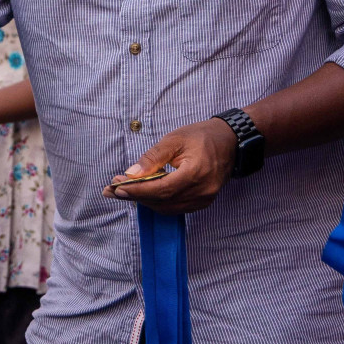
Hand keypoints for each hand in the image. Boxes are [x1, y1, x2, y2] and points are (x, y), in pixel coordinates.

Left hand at [104, 119, 236, 214]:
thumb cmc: (201, 136)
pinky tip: (144, 192)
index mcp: (196, 173)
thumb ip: (153, 158)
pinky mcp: (203, 202)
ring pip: (167, 207)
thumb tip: (132, 173)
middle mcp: (202, 191)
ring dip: (144, 200)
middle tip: (113, 189)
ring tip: (124, 190)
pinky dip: (158, 201)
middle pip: (162, 201)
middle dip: (135, 196)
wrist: (229, 141)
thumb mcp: (174, 139)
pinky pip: (175, 207)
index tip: (117, 187)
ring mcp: (204, 199)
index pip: (161, 189)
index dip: (137, 191)